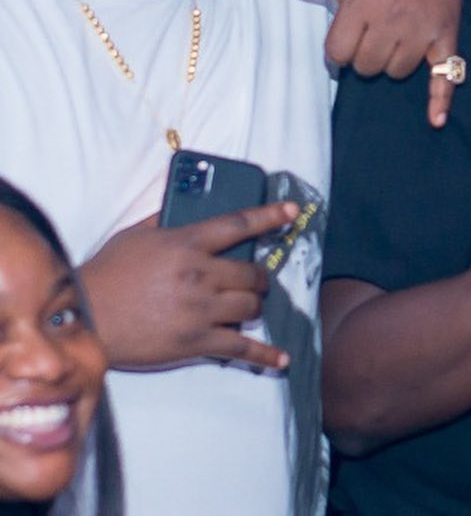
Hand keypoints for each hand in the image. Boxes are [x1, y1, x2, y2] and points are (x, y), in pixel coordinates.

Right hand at [80, 201, 298, 369]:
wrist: (83, 320)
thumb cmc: (107, 273)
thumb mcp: (136, 234)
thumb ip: (166, 218)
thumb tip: (187, 205)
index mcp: (187, 243)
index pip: (239, 224)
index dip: (270, 215)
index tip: (293, 212)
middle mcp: (200, 274)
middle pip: (252, 272)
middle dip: (259, 276)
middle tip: (254, 279)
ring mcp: (200, 309)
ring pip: (250, 305)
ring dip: (254, 304)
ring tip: (247, 305)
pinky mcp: (195, 341)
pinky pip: (240, 347)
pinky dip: (265, 355)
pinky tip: (282, 360)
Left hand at [277, 0, 462, 127]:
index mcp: (363, 3)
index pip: (338, 52)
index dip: (337, 49)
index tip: (345, 37)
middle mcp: (392, 18)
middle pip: (366, 66)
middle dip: (364, 56)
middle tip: (370, 36)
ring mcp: (421, 30)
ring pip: (397, 72)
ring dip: (391, 63)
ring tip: (393, 41)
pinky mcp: (446, 36)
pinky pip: (444, 74)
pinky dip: (440, 99)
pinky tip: (436, 120)